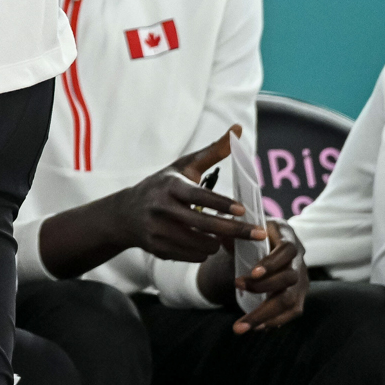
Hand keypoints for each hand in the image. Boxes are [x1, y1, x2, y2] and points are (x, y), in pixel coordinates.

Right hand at [117, 129, 264, 261]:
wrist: (124, 213)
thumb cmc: (162, 186)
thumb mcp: (183, 167)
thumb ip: (213, 151)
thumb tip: (238, 129)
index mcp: (169, 186)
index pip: (198, 196)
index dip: (220, 203)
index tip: (243, 209)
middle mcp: (160, 208)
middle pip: (204, 224)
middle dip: (235, 230)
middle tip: (260, 234)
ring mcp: (157, 230)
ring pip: (201, 245)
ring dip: (217, 242)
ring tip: (221, 236)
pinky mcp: (157, 248)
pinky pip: (193, 256)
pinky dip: (203, 251)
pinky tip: (201, 243)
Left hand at [229, 220, 306, 333]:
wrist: (269, 240)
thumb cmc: (254, 233)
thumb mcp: (246, 226)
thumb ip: (235, 231)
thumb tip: (220, 235)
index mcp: (288, 238)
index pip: (287, 250)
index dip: (272, 262)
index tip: (253, 272)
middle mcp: (299, 260)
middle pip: (289, 278)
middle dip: (263, 288)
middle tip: (236, 287)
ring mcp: (302, 279)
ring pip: (291, 300)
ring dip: (266, 314)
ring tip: (241, 325)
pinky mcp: (299, 294)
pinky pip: (292, 311)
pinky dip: (275, 320)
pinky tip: (257, 327)